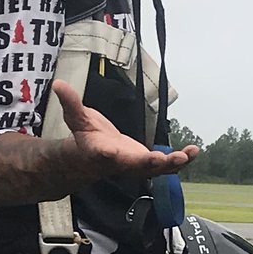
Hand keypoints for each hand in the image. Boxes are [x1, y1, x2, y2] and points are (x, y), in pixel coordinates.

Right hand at [52, 80, 194, 179]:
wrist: (91, 159)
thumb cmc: (85, 137)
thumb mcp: (77, 119)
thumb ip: (71, 103)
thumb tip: (58, 84)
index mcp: (101, 152)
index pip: (103, 153)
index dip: (107, 154)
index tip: (109, 152)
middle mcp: (121, 163)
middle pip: (135, 165)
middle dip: (149, 163)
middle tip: (161, 159)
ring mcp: (137, 167)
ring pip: (156, 169)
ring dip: (173, 163)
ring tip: (188, 154)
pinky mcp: (149, 164)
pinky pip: (167, 165)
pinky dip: (181, 160)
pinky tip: (194, 150)